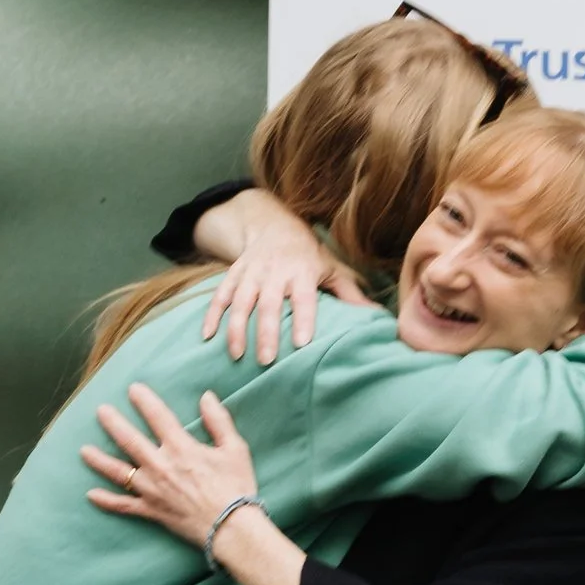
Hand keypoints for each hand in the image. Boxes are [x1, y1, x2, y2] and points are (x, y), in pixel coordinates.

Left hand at [82, 383, 261, 550]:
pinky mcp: (151, 511)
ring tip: (83, 450)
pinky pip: (123, 505)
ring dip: (99, 460)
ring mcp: (152, 489)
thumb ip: (219, 420)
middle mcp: (160, 466)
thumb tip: (207, 397)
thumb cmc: (236, 487)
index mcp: (181, 447)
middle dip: (113, 423)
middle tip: (100, 411)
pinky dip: (106, 501)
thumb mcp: (234, 448)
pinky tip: (91, 494)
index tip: (133, 389)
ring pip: (118, 472)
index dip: (144, 400)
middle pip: (129, 440)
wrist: (231, 528)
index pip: (157, 416)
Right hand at [195, 195, 368, 364]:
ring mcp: (251, 272)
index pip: (304, 298)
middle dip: (266, 332)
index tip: (302, 344)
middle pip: (269, 304)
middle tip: (266, 360)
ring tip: (236, 355)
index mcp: (302, 271)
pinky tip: (207, 336)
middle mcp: (275, 271)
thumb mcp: (331, 268)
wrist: (273, 223)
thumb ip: (349, 294)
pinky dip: (211, 315)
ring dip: (236, 328)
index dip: (303, 319)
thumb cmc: (308, 254)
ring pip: (240, 301)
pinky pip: (219, 294)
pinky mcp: (233, 273)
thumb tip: (377, 316)